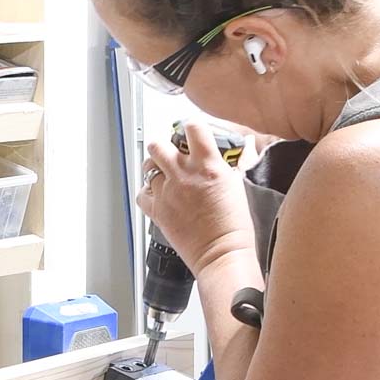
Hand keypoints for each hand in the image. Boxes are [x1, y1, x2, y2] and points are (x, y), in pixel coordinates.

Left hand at [138, 120, 256, 274]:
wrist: (221, 253)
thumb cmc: (233, 226)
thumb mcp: (237, 186)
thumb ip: (229, 165)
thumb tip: (232, 152)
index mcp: (208, 165)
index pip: (193, 127)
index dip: (190, 126)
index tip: (191, 130)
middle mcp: (184, 175)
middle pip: (160, 144)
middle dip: (165, 146)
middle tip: (171, 154)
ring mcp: (167, 192)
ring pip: (148, 167)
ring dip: (154, 168)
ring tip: (164, 175)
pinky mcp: (157, 210)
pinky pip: (141, 193)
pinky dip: (146, 192)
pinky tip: (157, 195)